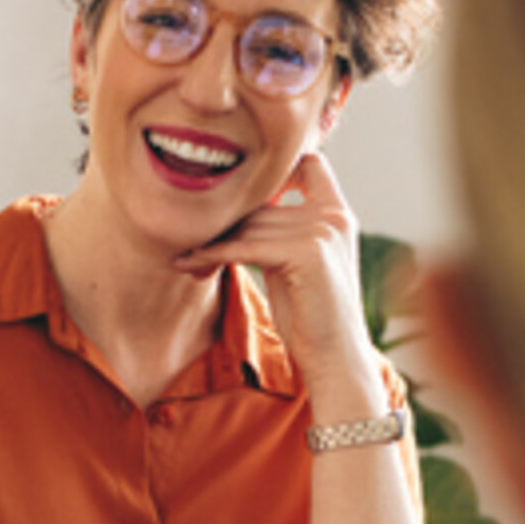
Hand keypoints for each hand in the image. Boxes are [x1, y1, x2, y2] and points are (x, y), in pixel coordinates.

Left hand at [171, 152, 378, 398]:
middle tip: (191, 243)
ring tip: (186, 258)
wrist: (333, 358)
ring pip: (249, 226)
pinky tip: (191, 264)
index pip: (310, 165)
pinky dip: (213, 255)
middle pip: (262, 204)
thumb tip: (233, 212)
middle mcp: (334, 218)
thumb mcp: (293, 264)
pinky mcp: (306, 252)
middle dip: (225, 224)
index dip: (277, 169)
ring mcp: (323, 232)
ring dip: (211, 242)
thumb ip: (277, 232)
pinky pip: (245, 246)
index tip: (239, 192)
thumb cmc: (309, 318)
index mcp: (338, 216)